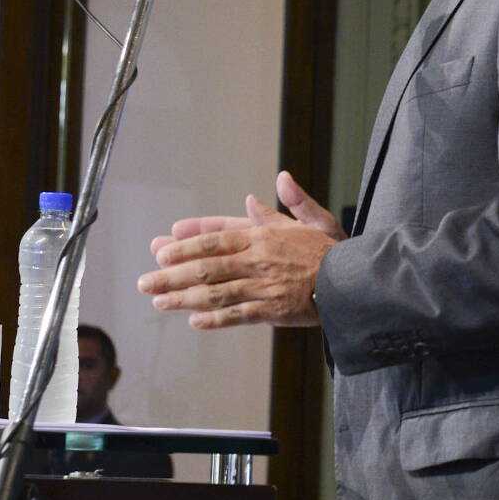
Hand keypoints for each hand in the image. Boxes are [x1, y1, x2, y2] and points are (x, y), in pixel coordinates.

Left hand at [138, 171, 345, 328]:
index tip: (162, 248)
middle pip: (207, 266)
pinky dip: (216, 318)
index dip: (186, 244)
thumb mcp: (315, 219)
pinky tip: (195, 321)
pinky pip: (238, 314)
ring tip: (159, 302)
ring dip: (184, 298)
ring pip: (216, 292)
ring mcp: (263, 286)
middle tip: (145, 281)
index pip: (216, 238)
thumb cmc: (331, 251)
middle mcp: (258, 260)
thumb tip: (281, 178)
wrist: (353, 282)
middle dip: (171, 274)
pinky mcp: (272, 309)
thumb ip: (293, 201)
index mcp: (263, 236)